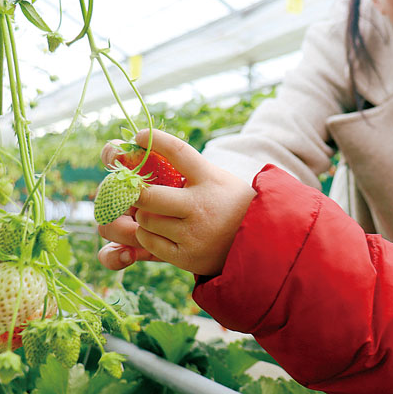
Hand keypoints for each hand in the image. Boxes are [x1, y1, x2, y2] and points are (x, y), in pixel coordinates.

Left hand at [97, 129, 254, 275]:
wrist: (258, 241)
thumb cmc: (230, 203)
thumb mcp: (217, 178)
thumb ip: (189, 169)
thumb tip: (148, 152)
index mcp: (210, 180)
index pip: (178, 151)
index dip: (155, 140)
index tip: (140, 136)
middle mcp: (201, 206)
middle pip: (148, 195)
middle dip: (136, 191)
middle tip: (135, 189)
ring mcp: (193, 234)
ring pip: (145, 219)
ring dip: (145, 214)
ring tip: (156, 212)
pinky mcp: (186, 256)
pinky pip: (149, 241)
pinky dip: (148, 234)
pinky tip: (160, 230)